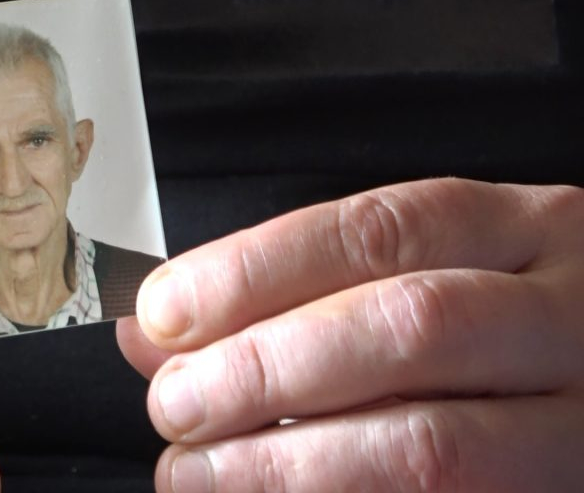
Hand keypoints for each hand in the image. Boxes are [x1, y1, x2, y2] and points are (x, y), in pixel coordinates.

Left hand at [118, 179, 583, 491]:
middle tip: (176, 404)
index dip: (256, 271)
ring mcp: (582, 423)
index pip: (379, 231)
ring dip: (286, 463)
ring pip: (431, 446)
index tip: (166, 313)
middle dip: (266, 368)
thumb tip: (158, 333)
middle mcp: (569, 317)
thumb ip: (290, 295)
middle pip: (409, 326)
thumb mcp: (415, 280)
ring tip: (198, 472)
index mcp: (525, 233)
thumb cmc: (488, 331)